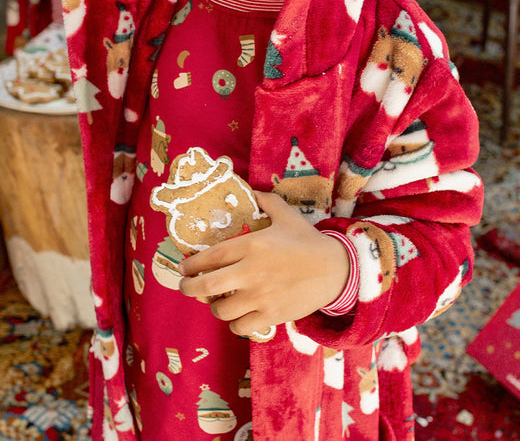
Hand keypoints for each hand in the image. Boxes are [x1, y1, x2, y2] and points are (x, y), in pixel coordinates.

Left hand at [179, 191, 349, 336]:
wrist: (336, 269)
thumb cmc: (308, 241)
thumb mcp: (286, 214)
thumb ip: (266, 201)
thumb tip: (252, 191)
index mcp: (251, 246)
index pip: (210, 257)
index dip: (191, 264)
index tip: (184, 266)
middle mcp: (250, 272)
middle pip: (206, 286)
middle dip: (189, 288)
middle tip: (186, 286)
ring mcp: (260, 297)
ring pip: (221, 310)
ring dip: (215, 306)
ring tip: (217, 301)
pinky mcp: (271, 316)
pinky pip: (241, 327)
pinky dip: (235, 323)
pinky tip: (237, 316)